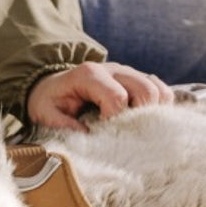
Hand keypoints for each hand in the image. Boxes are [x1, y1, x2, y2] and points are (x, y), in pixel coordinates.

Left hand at [26, 61, 173, 130]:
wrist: (53, 86)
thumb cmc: (50, 101)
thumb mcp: (44, 112)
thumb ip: (61, 124)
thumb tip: (88, 137)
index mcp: (89, 75)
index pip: (117, 97)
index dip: (114, 120)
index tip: (103, 134)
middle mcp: (113, 70)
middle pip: (145, 90)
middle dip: (140, 116)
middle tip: (124, 133)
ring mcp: (128, 74)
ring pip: (158, 90)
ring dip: (153, 113)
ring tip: (135, 129)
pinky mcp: (137, 81)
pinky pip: (161, 91)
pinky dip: (159, 108)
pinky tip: (144, 122)